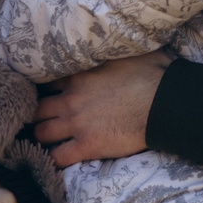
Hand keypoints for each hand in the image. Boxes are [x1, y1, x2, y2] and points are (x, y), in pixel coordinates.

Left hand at [34, 50, 168, 166]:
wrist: (165, 103)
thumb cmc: (153, 76)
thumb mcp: (127, 53)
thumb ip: (110, 52)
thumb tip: (116, 41)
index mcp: (79, 76)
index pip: (48, 83)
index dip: (48, 91)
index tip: (51, 96)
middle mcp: (71, 99)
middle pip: (37, 109)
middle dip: (38, 115)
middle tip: (45, 121)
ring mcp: (77, 123)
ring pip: (41, 133)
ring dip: (43, 137)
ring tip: (49, 142)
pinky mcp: (88, 145)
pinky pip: (58, 158)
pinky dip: (55, 160)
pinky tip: (59, 160)